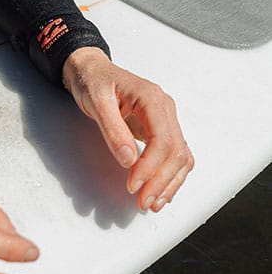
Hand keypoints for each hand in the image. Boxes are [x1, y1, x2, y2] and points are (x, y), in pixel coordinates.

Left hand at [61, 47, 194, 211]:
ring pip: (181, 156)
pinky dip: (170, 175)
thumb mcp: (96, 101)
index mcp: (151, 98)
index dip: (150, 167)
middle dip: (161, 181)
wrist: (91, 70)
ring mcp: (165, 119)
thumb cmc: (93, 80)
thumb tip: (128, 159)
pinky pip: (174, 155)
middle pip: (176, 152)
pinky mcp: (161, 129)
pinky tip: (160, 191)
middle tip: (143, 202)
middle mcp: (165, 108)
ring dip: (169, 183)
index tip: (133, 185)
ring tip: (153, 203)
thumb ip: (112, 129)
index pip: (162, 140)